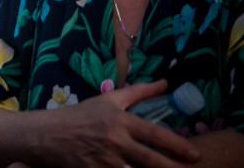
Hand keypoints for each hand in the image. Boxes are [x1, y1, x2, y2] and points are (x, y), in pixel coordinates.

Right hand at [41, 80, 200, 166]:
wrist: (49, 134)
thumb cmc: (81, 115)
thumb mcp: (108, 99)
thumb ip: (139, 92)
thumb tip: (165, 83)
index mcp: (120, 121)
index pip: (155, 135)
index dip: (178, 146)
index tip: (194, 155)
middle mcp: (115, 141)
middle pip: (152, 160)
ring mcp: (106, 160)